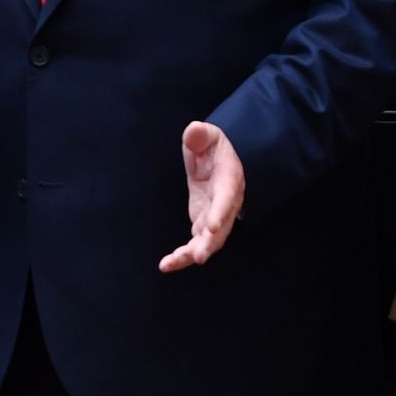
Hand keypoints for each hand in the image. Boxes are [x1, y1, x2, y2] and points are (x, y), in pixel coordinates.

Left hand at [158, 121, 245, 272]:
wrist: (222, 158)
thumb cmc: (214, 146)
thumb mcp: (208, 134)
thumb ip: (200, 134)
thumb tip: (193, 131)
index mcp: (229, 180)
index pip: (226, 198)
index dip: (220, 213)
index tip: (212, 228)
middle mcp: (226, 204)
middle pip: (221, 228)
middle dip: (209, 243)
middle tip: (198, 256)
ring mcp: (215, 217)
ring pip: (208, 242)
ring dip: (192, 254)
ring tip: (171, 264)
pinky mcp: (203, 224)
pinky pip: (196, 244)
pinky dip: (183, 256)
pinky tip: (167, 265)